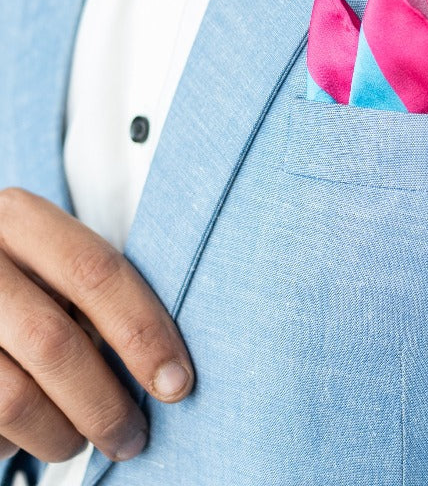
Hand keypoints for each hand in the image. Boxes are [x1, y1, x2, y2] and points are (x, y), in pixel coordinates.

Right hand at [0, 188, 193, 462]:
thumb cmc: (21, 280)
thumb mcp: (50, 263)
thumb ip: (93, 295)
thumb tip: (162, 367)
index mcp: (19, 219)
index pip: (95, 272)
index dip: (143, 330)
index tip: (177, 381)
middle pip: (54, 341)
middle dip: (104, 402)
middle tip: (132, 435)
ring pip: (14, 397)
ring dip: (61, 433)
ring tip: (79, 441)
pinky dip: (14, 442)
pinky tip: (26, 433)